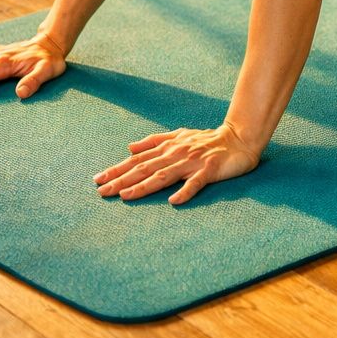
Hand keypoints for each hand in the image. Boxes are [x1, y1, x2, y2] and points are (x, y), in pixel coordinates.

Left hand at [94, 124, 261, 205]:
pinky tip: (173, 201)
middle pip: (145, 168)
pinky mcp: (209, 170)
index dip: (117, 170)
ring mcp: (192, 162)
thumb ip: (154, 142)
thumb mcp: (178, 136)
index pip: (137, 160)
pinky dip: (185, 191)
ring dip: (144, 185)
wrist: (238, 139)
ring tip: (126, 196)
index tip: (98, 180)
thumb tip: (129, 147)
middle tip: (102, 191)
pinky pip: (196, 182)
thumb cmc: (206, 140)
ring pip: (164, 175)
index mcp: (168, 147)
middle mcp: (176, 153)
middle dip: (122, 180)